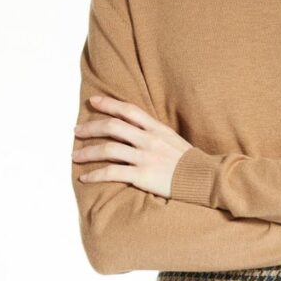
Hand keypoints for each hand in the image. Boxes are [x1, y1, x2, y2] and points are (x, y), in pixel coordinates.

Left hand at [72, 94, 191, 197]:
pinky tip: (85, 178)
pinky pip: (112, 172)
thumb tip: (136, 130)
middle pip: (112, 127)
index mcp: (156, 129)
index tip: (93, 101)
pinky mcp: (142, 175)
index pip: (128, 110)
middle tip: (76, 131)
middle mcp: (148, 140)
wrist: (204, 178)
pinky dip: (95, 174)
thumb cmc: (190, 162)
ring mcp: (145, 157)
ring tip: (75, 157)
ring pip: (108, 149)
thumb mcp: (173, 140)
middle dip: (90, 128)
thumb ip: (154, 134)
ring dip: (88, 152)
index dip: (108, 104)